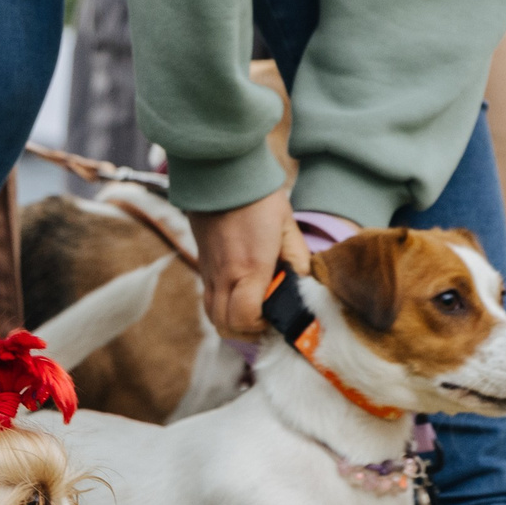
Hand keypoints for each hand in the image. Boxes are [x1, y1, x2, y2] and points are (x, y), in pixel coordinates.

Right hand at [185, 187, 311, 338]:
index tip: (278, 317)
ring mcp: (208, 271)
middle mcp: (223, 275)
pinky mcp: (201, 263)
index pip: (246, 319)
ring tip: (254, 311)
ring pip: (212, 316)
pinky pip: (208, 298)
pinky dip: (222, 307)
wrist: (220, 172)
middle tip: (268, 320)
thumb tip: (304, 285)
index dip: (262, 327)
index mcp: (248, 268)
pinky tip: (240, 294)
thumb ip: (298, 260)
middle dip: (247, 333)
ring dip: (232, 323)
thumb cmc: (258, 197)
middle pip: (225, 327)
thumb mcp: (287, 227)